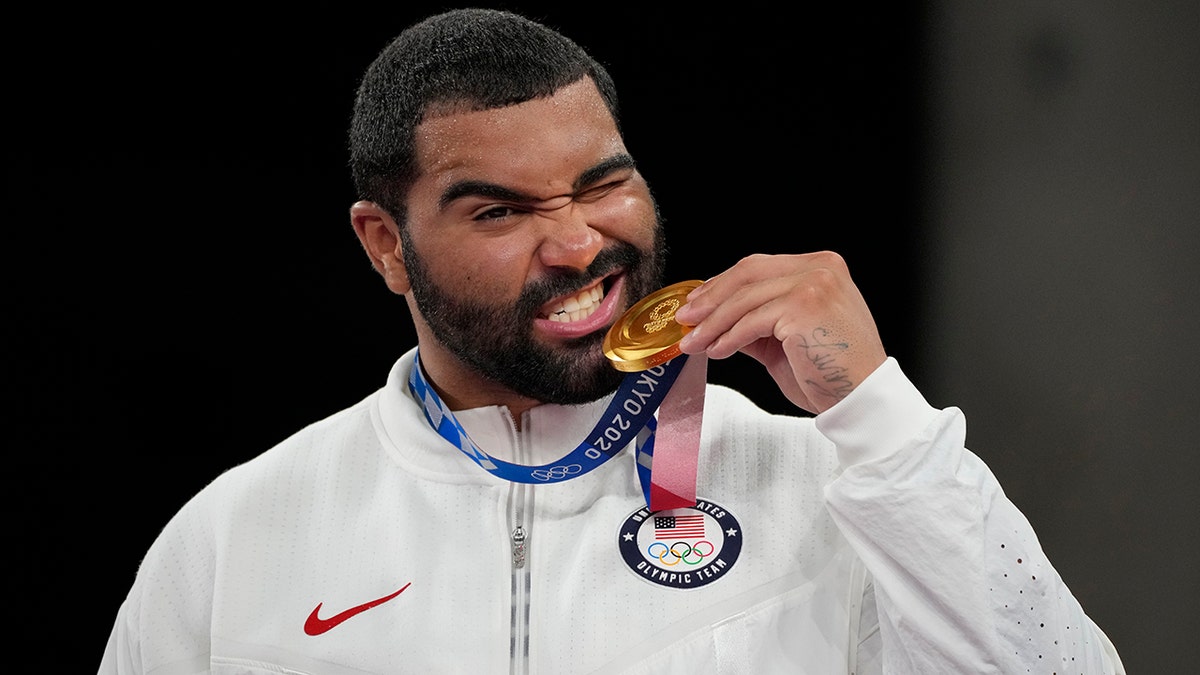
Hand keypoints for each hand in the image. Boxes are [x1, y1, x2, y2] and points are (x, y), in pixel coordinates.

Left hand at [673, 252, 887, 414]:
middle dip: (711, 297)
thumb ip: (757, 322)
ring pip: (745, 298)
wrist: (862, 399)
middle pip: (748, 273)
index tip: (698, 301)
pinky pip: (752, 321)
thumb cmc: (832, 373)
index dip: (723, 283)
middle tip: (686, 318)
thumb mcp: (787, 339)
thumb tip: (716, 320)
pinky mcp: (803, 306)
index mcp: (821, 267)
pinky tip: (716, 350)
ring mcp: (814, 284)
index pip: (759, 267)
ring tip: (694, 342)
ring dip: (713, 323)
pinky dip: (728, 337)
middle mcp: (820, 268)